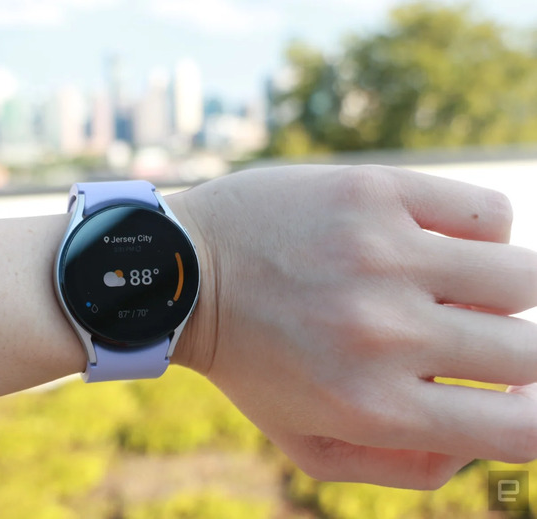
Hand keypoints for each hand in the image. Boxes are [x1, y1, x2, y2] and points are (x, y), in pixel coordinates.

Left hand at [171, 165, 536, 488]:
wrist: (184, 274)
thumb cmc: (251, 363)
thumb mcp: (309, 443)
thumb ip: (407, 466)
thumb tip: (491, 435)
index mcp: (373, 407)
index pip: (522, 428)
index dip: (531, 415)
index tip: (511, 397)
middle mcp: (386, 333)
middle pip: (531, 350)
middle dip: (512, 353)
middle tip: (461, 337)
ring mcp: (383, 255)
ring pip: (521, 276)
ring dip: (499, 292)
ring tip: (447, 289)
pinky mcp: (374, 192)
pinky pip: (487, 214)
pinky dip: (478, 234)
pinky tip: (431, 244)